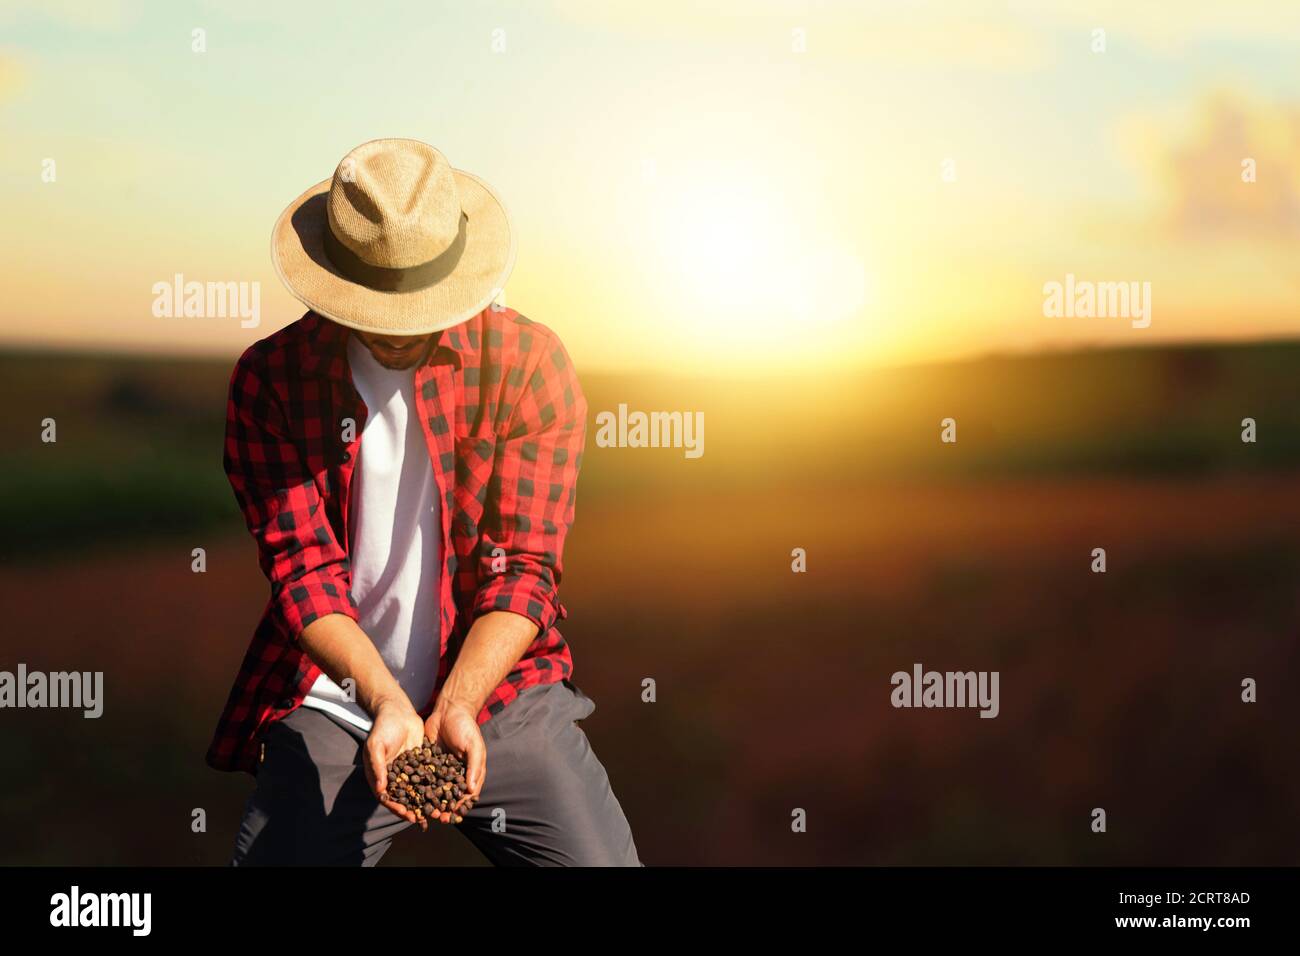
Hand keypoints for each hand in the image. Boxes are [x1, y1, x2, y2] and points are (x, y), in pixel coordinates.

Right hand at [364, 696, 429, 830]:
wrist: (397, 710)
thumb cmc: (382, 728)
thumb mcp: (376, 747)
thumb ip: (378, 768)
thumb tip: (381, 790)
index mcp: (380, 776)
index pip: (388, 797)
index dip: (398, 808)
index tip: (409, 816)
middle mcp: (394, 776)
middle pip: (404, 797)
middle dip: (415, 809)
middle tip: (427, 819)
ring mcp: (408, 770)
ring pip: (417, 789)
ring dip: (426, 800)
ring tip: (439, 810)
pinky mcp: (420, 762)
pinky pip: (427, 776)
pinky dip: (435, 784)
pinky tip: (446, 791)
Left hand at [424, 700, 485, 823]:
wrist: (449, 710)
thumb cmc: (466, 727)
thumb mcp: (474, 746)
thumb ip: (474, 766)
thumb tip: (472, 790)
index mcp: (469, 772)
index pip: (466, 794)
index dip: (460, 805)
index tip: (454, 815)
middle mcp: (454, 773)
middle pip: (449, 795)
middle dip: (444, 807)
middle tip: (437, 817)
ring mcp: (440, 768)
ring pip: (434, 789)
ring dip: (430, 801)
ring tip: (423, 810)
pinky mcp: (427, 762)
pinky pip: (422, 777)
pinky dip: (418, 786)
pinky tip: (410, 794)